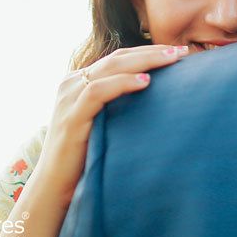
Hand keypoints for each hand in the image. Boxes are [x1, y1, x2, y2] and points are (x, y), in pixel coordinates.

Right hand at [34, 44, 188, 205]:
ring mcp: (69, 98)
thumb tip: (157, 94)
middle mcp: (72, 83)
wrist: (53, 186)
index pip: (119, 57)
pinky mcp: (71, 116)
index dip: (149, 52)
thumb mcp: (103, 121)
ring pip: (111, 67)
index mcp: (79, 81)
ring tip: (172, 59)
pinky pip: (98, 91)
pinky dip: (122, 83)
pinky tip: (145, 82)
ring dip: (144, 61)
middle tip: (182, 50)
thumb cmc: (86, 155)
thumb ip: (119, 103)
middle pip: (118, 57)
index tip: (180, 52)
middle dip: (152, 52)